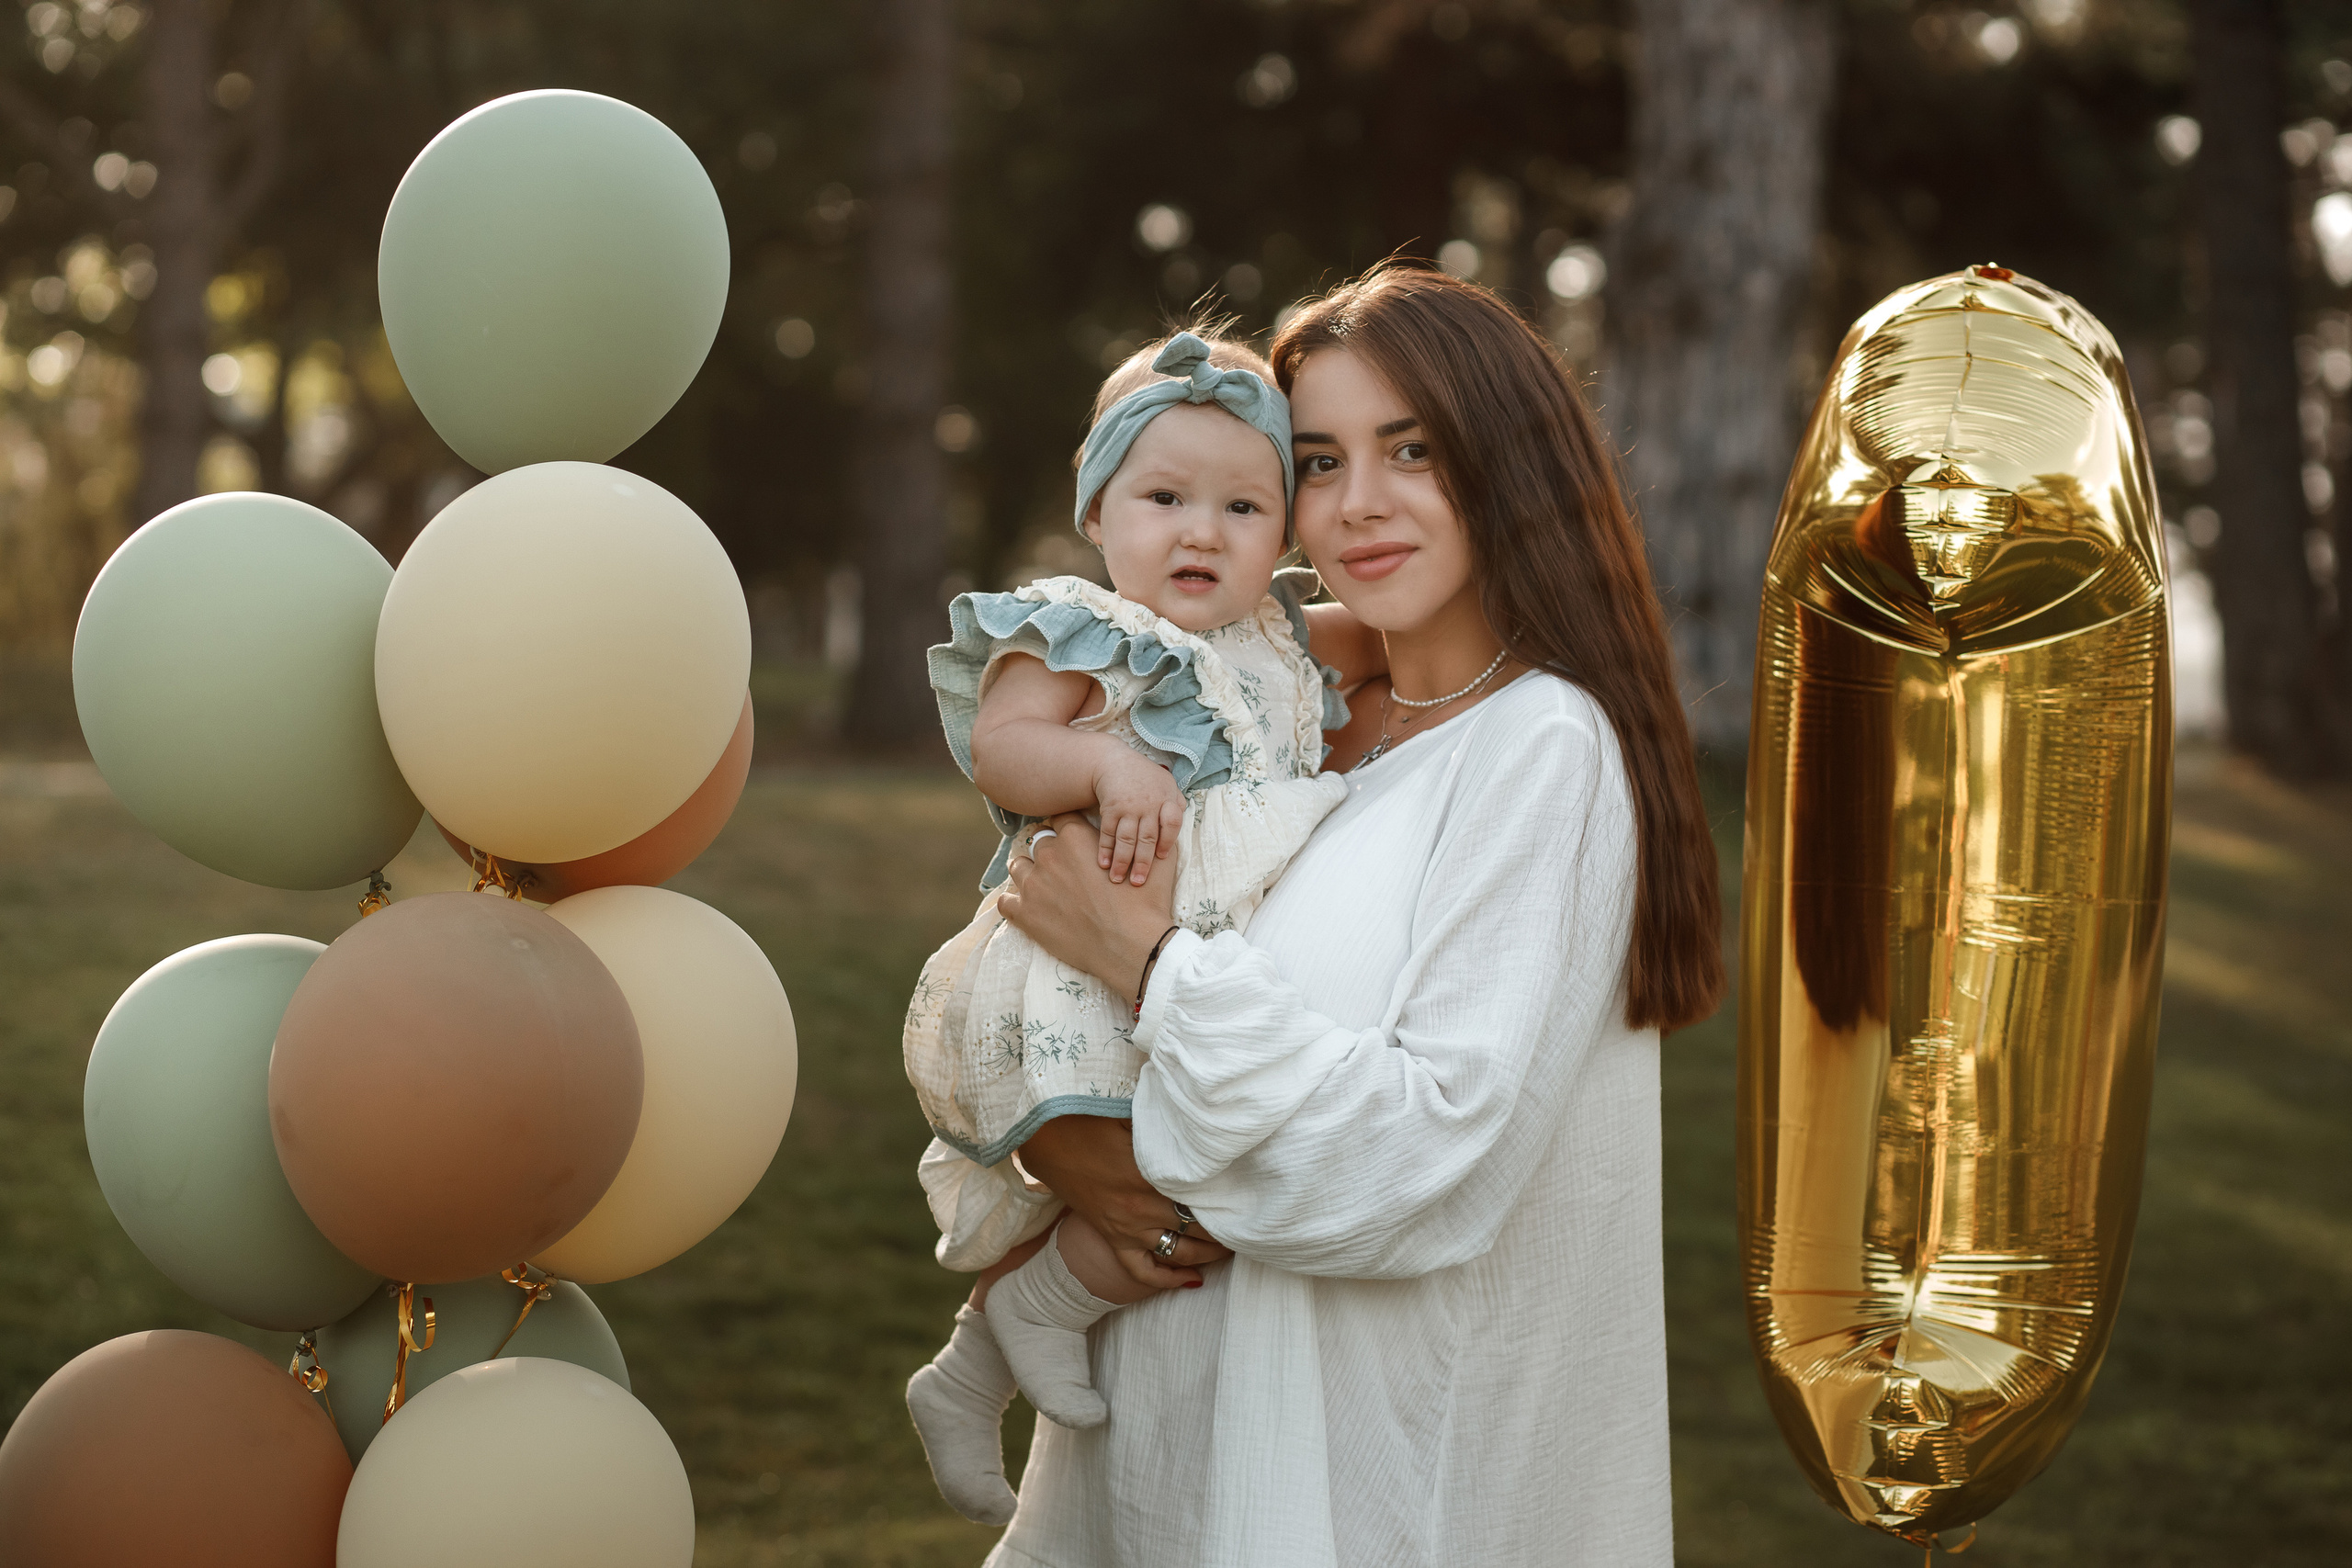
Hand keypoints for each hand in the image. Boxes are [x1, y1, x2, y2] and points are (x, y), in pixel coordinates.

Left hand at [1002, 815, 1176, 999]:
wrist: (1134, 948)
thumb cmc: (1147, 904)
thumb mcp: (1159, 860)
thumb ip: (1146, 837)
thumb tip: (1148, 827)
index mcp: (1076, 838)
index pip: (1061, 818)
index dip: (1068, 828)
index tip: (1073, 839)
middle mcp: (1050, 856)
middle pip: (1039, 842)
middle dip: (1050, 852)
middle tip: (1064, 868)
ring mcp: (1033, 885)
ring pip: (1018, 866)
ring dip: (1028, 873)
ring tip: (1044, 887)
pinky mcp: (1025, 915)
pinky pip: (1005, 901)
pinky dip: (1013, 902)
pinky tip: (1026, 907)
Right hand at [1018, 1116, 1230, 1289]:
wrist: (1047, 1140)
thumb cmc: (1091, 1119)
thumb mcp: (1134, 1118)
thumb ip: (1167, 1130)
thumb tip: (1202, 1125)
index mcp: (1150, 1175)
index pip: (1202, 1197)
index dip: (1228, 1200)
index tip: (1249, 1199)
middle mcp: (1142, 1207)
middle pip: (1198, 1228)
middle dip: (1226, 1230)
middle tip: (1250, 1225)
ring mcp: (1127, 1228)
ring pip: (1179, 1253)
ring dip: (1209, 1254)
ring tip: (1232, 1248)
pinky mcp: (1113, 1238)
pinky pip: (1143, 1270)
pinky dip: (1168, 1280)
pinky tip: (1194, 1280)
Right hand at [1091, 750, 1185, 885]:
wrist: (1115, 762)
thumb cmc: (1145, 778)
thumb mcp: (1167, 784)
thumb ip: (1176, 804)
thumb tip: (1181, 826)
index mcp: (1167, 799)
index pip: (1173, 823)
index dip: (1168, 841)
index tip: (1161, 858)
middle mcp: (1149, 804)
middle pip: (1148, 838)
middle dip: (1142, 863)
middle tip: (1137, 883)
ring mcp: (1128, 807)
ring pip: (1126, 839)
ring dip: (1121, 861)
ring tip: (1117, 879)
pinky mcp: (1110, 808)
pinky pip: (1108, 832)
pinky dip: (1105, 849)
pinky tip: (1103, 864)